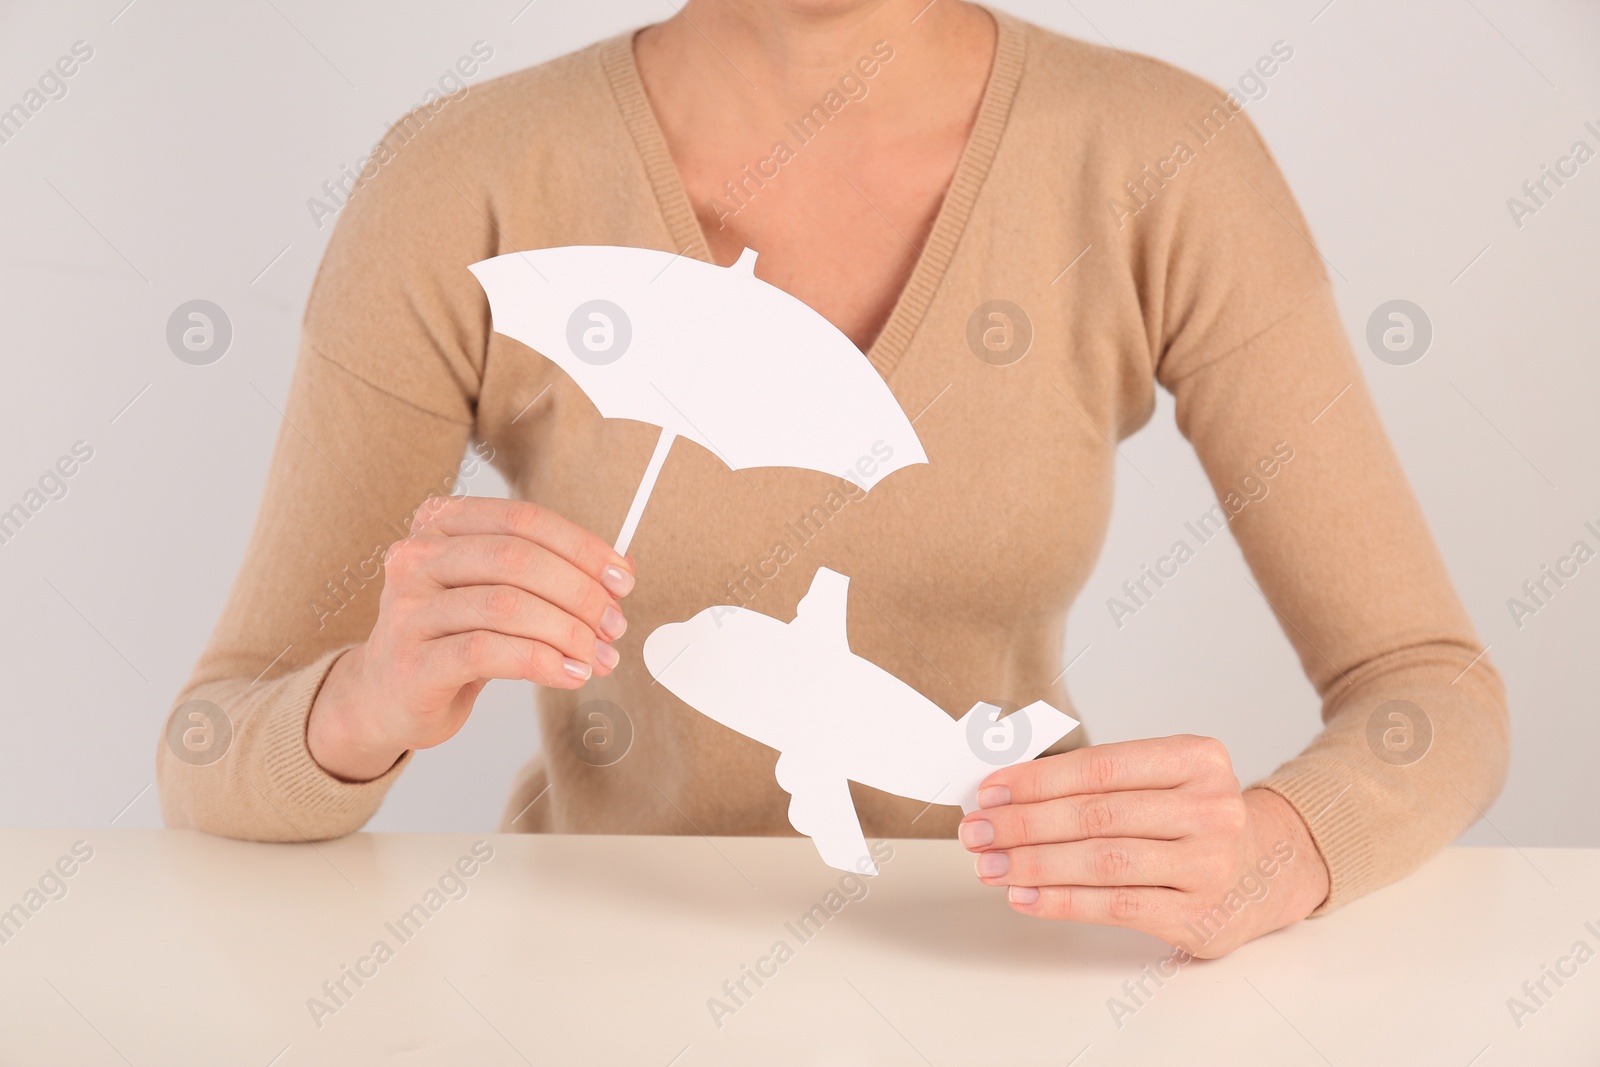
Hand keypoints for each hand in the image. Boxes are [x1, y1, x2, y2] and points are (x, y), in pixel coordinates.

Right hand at [306, 496, 634, 781]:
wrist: (385, 697)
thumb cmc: (449, 638)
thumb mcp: (494, 593)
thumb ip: (547, 574)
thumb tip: (621, 569)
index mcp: (441, 524)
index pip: (524, 520)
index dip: (582, 548)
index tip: (622, 579)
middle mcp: (417, 557)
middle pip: (518, 559)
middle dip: (580, 592)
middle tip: (613, 625)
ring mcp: (408, 610)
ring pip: (507, 605)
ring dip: (568, 632)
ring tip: (597, 656)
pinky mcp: (413, 662)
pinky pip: (488, 652)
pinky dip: (542, 662)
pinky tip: (568, 673)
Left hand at [958, 735, 1329, 956]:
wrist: (1269, 869)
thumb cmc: (1194, 818)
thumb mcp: (1165, 780)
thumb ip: (1099, 780)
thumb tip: (1008, 790)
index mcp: (1197, 759)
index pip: (1101, 766)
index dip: (1037, 780)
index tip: (990, 790)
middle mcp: (1211, 809)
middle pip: (1097, 815)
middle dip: (1024, 823)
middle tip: (977, 831)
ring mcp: (1210, 865)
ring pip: (1101, 862)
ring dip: (1033, 864)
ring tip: (990, 865)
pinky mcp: (1199, 916)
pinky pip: (1115, 907)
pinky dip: (1061, 902)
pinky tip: (1025, 897)